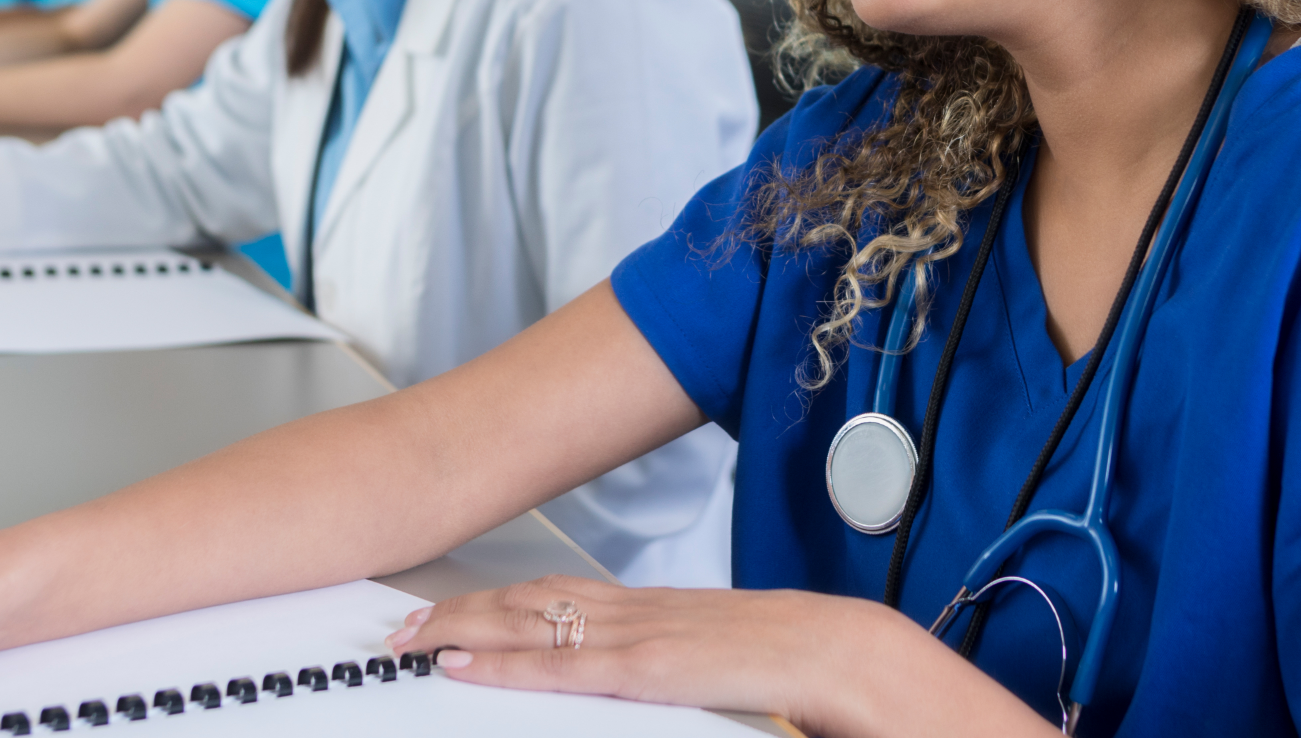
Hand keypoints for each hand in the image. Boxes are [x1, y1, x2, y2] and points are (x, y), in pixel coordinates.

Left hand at [386, 576, 1043, 736]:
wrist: (898, 674)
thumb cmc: (847, 688)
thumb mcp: (761, 687)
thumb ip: (709, 691)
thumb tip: (671, 695)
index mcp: (691, 619)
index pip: (582, 605)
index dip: (513, 607)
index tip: (457, 617)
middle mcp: (670, 616)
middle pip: (550, 604)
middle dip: (471, 611)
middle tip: (402, 624)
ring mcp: (667, 640)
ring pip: (551, 626)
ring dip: (474, 631)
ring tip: (411, 640)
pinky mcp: (673, 673)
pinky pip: (579, 668)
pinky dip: (516, 665)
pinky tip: (467, 668)